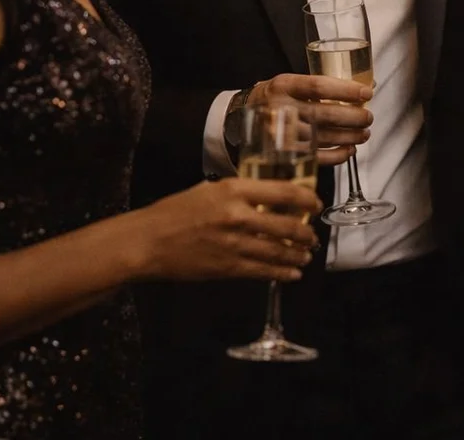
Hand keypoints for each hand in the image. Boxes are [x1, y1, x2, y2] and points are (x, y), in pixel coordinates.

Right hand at [131, 177, 320, 282]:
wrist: (148, 242)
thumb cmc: (175, 211)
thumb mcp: (209, 190)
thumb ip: (239, 194)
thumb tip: (267, 199)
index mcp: (234, 190)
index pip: (284, 191)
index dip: (307, 198)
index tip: (315, 203)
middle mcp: (239, 216)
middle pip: (287, 224)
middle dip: (306, 232)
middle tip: (313, 235)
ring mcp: (235, 244)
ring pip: (279, 251)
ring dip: (298, 255)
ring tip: (307, 255)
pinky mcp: (229, 268)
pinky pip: (263, 271)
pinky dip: (282, 273)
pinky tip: (292, 274)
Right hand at [254, 73, 372, 165]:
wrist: (243, 116)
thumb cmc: (276, 98)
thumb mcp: (290, 83)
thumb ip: (320, 86)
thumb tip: (365, 88)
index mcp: (284, 85)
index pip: (319, 86)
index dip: (346, 90)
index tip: (366, 93)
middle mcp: (280, 109)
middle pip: (324, 114)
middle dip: (354, 117)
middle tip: (368, 117)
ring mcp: (281, 133)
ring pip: (323, 137)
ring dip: (350, 137)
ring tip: (363, 134)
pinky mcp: (284, 153)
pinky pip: (316, 157)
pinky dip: (337, 155)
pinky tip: (349, 150)